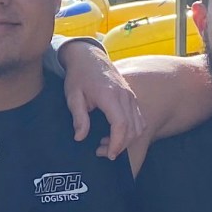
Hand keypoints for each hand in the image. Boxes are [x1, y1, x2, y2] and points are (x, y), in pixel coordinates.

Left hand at [57, 41, 145, 160]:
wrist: (88, 57)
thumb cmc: (79, 76)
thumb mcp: (73, 96)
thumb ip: (78, 117)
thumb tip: (80, 137)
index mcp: (110, 95)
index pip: (121, 124)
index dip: (117, 143)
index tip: (109, 154)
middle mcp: (125, 95)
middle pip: (132, 128)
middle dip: (122, 145)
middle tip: (104, 153)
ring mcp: (130, 96)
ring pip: (138, 124)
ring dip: (127, 139)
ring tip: (108, 145)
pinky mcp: (131, 97)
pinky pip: (138, 118)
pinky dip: (131, 131)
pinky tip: (116, 135)